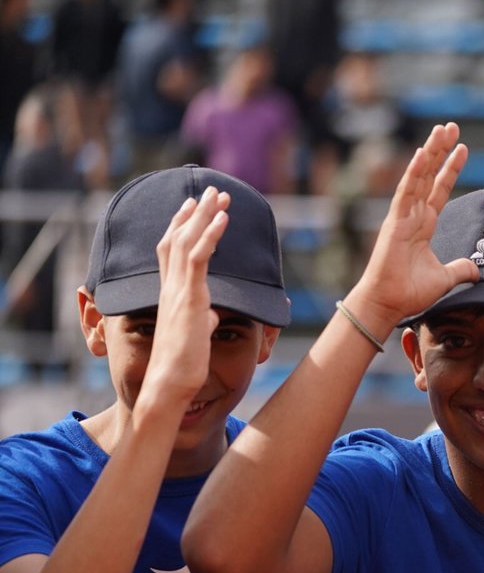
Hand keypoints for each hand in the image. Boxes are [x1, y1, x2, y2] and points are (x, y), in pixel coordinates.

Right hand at [138, 187, 230, 414]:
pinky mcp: (189, 297)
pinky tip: (223, 219)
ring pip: (188, 241)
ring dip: (205, 216)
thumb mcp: (196, 334)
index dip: (181, 226)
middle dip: (196, 212)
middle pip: (178, 238)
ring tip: (221, 195)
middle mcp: (171, 287)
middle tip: (212, 191)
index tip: (193, 206)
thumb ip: (202, 318)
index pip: (173, 251)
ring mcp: (178, 290)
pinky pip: (199, 259)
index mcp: (172, 293)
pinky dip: (211, 236)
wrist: (172, 381)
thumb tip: (213, 314)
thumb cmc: (185, 363)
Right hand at [346, 123, 478, 328]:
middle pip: (429, 174)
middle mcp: (413, 215)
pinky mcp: (394, 222)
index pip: (440, 189)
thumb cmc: (410, 292)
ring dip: (430, 152)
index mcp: (424, 224)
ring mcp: (402, 216)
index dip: (451, 168)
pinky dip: (414, 172)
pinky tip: (423, 153)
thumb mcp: (445, 278)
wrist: (389, 303)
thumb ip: (461, 269)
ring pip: (418, 176)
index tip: (463, 149)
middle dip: (440, 150)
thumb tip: (477, 269)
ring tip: (442, 129)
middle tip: (451, 127)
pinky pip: (406, 192)